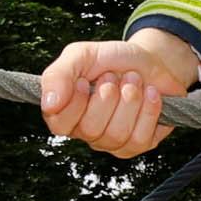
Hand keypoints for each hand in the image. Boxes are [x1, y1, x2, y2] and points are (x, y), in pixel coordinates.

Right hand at [41, 28, 200, 158]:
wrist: (151, 59)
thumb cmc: (112, 60)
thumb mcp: (80, 56)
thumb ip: (57, 75)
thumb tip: (49, 104)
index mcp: (66, 112)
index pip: (60, 124)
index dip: (75, 104)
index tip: (85, 81)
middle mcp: (87, 132)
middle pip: (91, 129)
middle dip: (108, 96)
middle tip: (114, 76)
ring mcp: (113, 142)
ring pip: (117, 134)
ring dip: (130, 99)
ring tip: (134, 80)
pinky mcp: (139, 144)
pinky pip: (140, 138)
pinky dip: (148, 109)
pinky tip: (150, 93)